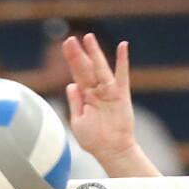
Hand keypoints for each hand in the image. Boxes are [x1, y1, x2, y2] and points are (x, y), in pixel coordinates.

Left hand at [63, 35, 141, 174]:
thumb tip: (70, 84)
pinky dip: (122, 61)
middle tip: (70, 39)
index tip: (65, 45)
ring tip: (88, 37)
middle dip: (78, 54)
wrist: (111, 150)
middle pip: (85, 68)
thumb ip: (74, 103)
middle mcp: (96, 91)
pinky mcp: (121, 95)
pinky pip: (122, 75)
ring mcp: (109, 91)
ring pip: (101, 68)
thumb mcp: (78, 121)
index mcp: (85, 97)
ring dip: (95, 52)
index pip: (76, 74)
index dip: (71, 59)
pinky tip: (123, 46)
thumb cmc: (94, 140)